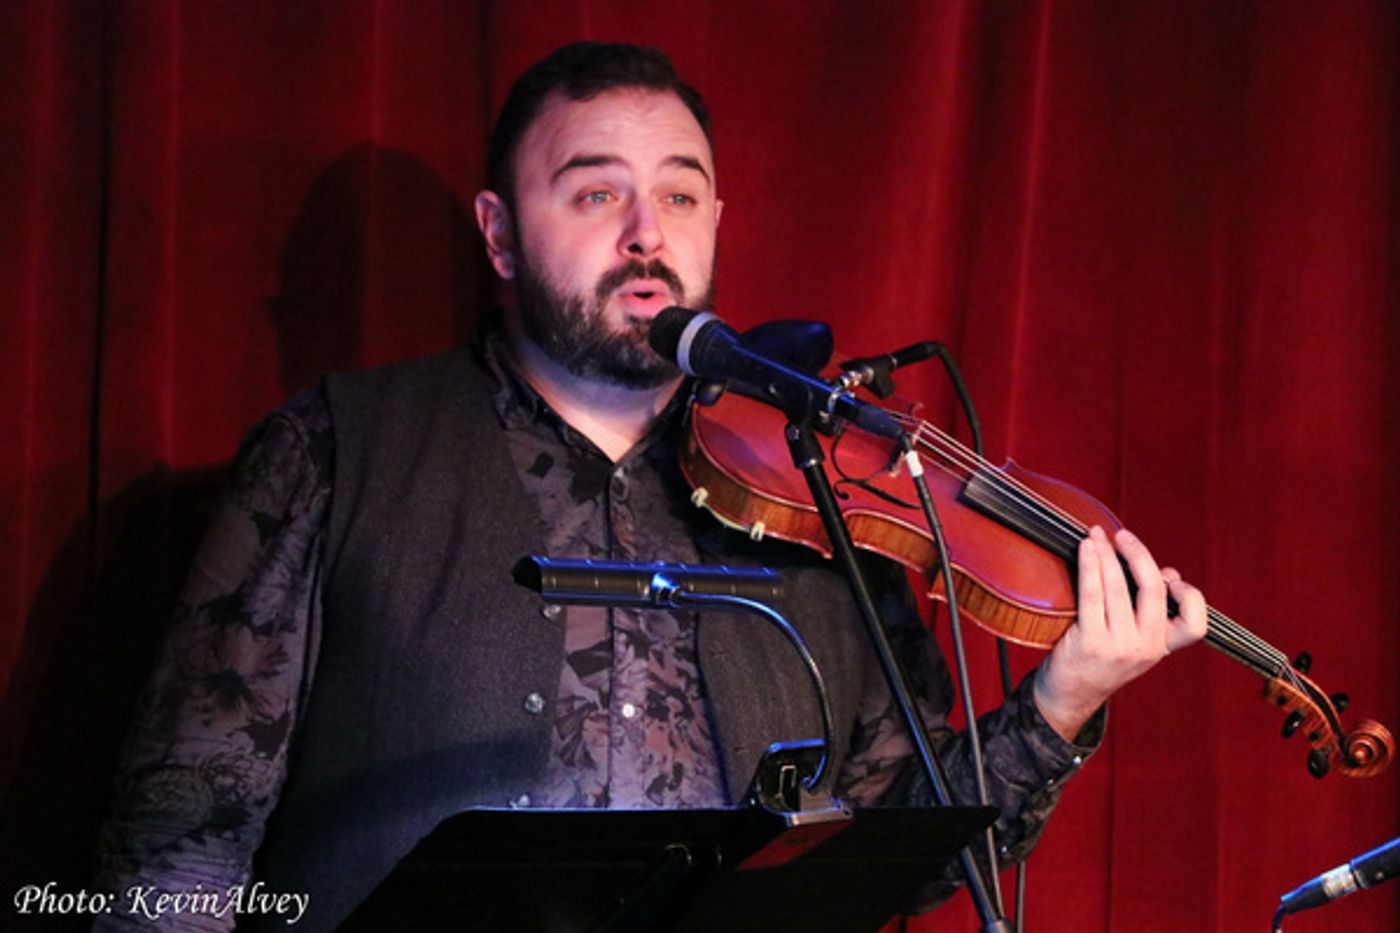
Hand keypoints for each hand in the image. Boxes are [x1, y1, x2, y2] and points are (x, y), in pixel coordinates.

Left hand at [1033, 525, 1207, 741]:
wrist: (1070, 696)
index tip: (1171, 576)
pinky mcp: (1091, 642)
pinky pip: (1092, 594)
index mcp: (1162, 647)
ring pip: (1118, 587)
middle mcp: (1146, 648)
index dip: (1190, 597)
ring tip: (1096, 536)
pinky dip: (1090, 566)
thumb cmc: (1100, 660)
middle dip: (1139, 555)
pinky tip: (1086, 550)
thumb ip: (1150, 609)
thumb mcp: (1134, 641)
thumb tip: (1167, 573)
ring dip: (1107, 554)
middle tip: (1122, 536)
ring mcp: (1119, 647)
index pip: (1195, 625)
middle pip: (1153, 591)